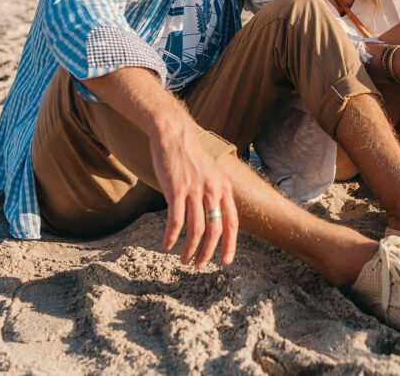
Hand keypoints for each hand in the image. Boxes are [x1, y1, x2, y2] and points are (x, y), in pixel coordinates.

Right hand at [149, 116, 238, 268]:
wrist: (174, 134)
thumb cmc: (192, 155)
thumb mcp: (212, 172)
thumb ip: (216, 192)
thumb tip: (215, 217)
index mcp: (224, 188)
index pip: (232, 223)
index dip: (230, 244)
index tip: (226, 261)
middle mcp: (212, 190)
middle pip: (215, 230)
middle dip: (208, 252)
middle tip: (199, 266)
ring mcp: (194, 190)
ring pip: (196, 230)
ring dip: (190, 250)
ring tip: (184, 260)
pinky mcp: (176, 190)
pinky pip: (176, 221)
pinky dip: (171, 237)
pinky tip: (166, 245)